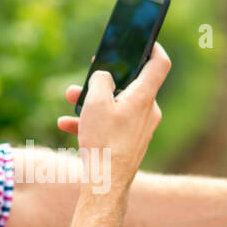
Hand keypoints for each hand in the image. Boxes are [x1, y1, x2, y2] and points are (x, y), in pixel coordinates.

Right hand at [57, 43, 170, 195]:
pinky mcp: (129, 143)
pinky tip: (66, 125)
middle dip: (104, 80)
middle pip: (129, 85)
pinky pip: (111, 125)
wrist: (105, 187)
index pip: (159, 64)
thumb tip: (105, 75)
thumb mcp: (96, 103)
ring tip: (70, 100)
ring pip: (117, 106)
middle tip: (88, 74)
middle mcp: (148, 112)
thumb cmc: (104, 143)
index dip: (153, 47)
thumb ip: (100, 81)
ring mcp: (140, 129)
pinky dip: (92, 122)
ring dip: (93, 101)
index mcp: (144, 98)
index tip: (144, 39)